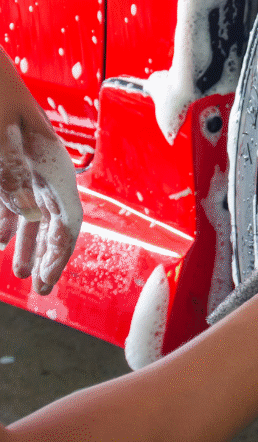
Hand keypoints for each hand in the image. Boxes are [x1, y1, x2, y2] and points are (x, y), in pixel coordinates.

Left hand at [0, 51, 82, 294]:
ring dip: (24, 240)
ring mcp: (20, 157)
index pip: (67, 217)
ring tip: (18, 270)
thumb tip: (33, 217)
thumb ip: (11, 173)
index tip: (44, 280)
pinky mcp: (3, 153)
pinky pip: (9, 193)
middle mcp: (40, 162)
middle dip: (46, 254)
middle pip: (53, 218)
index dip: (59, 253)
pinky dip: (4, 217)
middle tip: (38, 287)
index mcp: (50, 159)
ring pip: (30, 209)